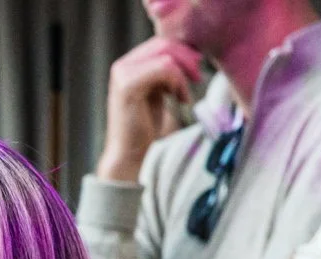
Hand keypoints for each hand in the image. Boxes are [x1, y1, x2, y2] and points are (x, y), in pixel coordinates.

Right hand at [97, 37, 201, 182]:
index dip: (185, 51)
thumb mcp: (161, 90)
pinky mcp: (127, 85)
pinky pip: (164, 68)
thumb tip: (194, 50)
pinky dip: (178, 82)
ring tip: (184, 94)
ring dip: (183, 73)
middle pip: (166, 43)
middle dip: (188, 59)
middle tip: (198, 79)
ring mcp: (122, 74)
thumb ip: (168, 69)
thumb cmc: (148, 126)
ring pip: (166, 54)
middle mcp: (122, 65)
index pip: (163, 41)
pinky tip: (180, 99)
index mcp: (130, 64)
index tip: (196, 72)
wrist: (133, 154)